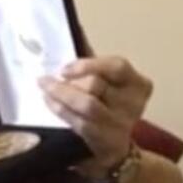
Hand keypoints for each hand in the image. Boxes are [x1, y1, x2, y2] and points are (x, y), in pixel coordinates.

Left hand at [38, 56, 152, 178]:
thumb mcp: (108, 83)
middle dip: (69, 82)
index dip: (90, 64)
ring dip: (60, 94)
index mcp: (138, 84)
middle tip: (47, 79)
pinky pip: (79, 122)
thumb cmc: (108, 106)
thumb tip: (73, 33)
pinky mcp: (105, 142)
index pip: (118, 67)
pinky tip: (49, 101)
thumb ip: (93, 62)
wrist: (115, 150)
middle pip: (97, 85)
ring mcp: (121, 125)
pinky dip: (60, 110)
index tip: (65, 68)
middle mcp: (134, 104)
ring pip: (87, 104)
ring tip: (44, 87)